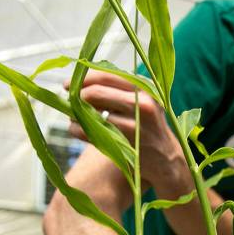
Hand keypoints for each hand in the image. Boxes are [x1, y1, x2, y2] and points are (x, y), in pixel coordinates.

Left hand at [67, 71, 189, 194]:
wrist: (166, 159)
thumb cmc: (147, 127)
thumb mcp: (141, 102)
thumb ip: (117, 89)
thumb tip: (79, 81)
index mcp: (144, 86)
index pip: (106, 75)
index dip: (83, 78)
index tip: (67, 84)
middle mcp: (142, 101)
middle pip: (96, 93)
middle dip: (76, 96)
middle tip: (68, 102)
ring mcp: (137, 123)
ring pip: (91, 113)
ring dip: (74, 114)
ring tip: (73, 117)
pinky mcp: (129, 142)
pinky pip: (92, 132)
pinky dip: (77, 129)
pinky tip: (76, 129)